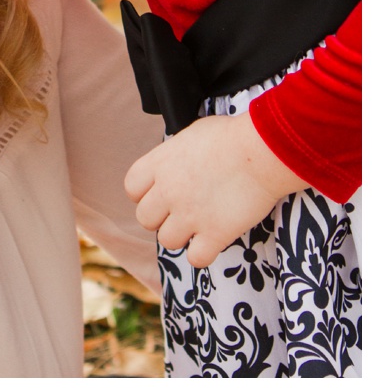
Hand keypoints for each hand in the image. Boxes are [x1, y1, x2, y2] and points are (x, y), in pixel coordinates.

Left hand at [125, 112, 307, 266]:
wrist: (261, 151)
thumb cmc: (231, 137)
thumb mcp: (190, 135)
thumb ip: (175, 154)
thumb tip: (176, 161)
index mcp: (159, 164)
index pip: (132, 188)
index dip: (144, 195)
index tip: (160, 195)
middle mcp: (167, 191)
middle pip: (145, 218)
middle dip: (161, 218)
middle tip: (181, 213)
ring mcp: (189, 214)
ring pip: (166, 241)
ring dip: (181, 237)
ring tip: (197, 228)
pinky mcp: (215, 233)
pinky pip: (196, 259)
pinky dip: (202, 255)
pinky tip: (211, 244)